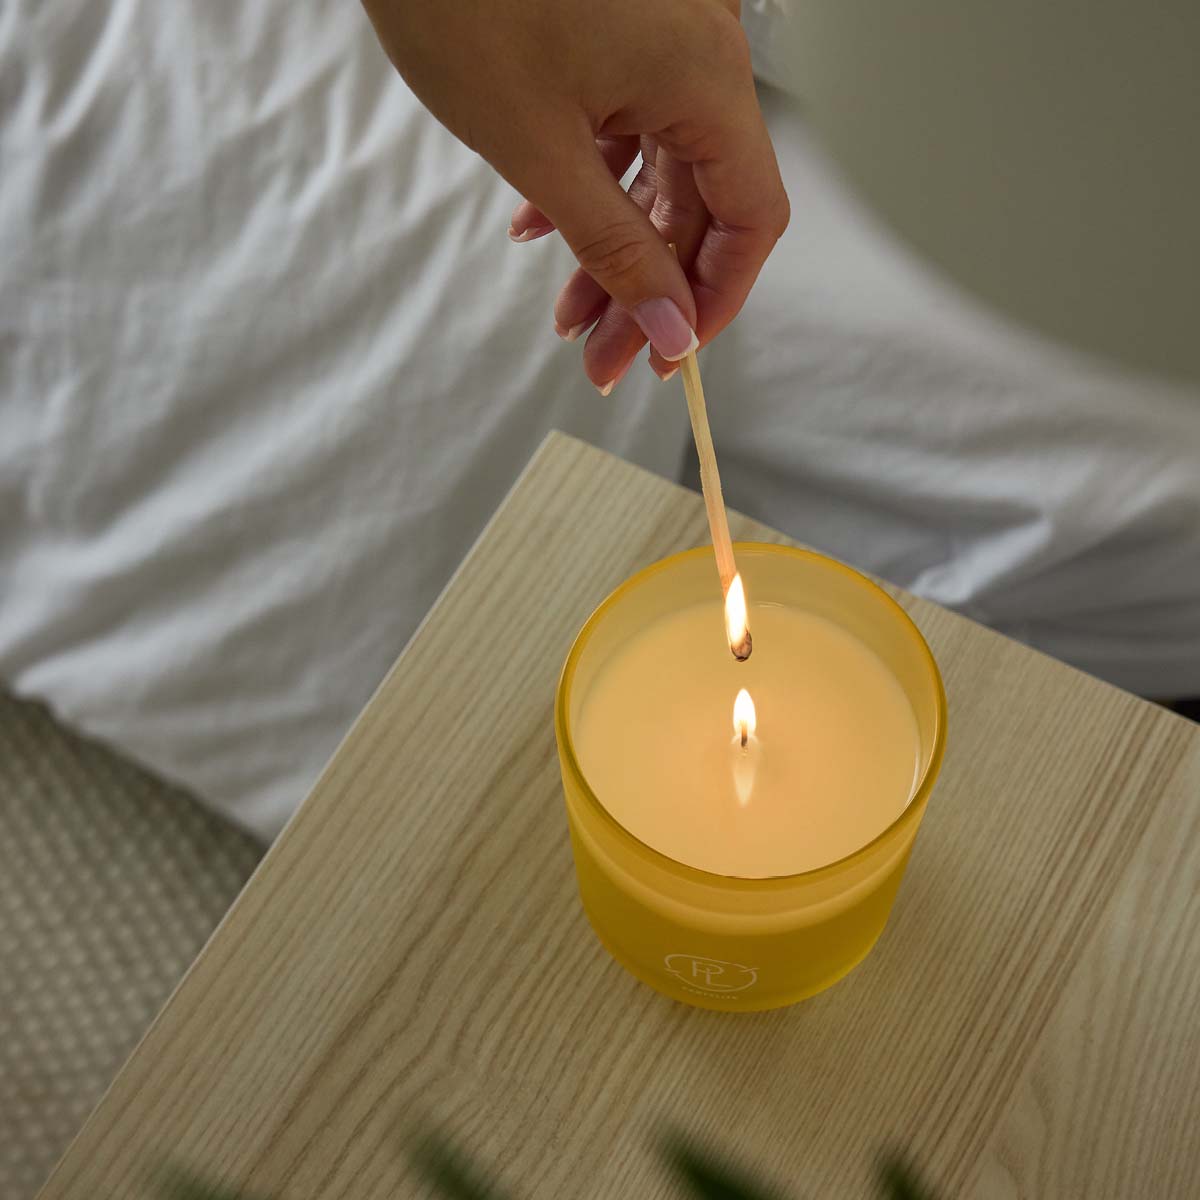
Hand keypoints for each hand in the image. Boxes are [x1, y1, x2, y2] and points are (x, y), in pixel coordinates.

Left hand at [362, 0, 788, 392]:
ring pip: (659, 177)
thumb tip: (669, 326)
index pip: (751, 217)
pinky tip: (541, 228)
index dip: (717, 297)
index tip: (671, 352)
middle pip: (701, 206)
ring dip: (616, 251)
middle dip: (650, 292)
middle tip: (603, 356)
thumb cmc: (463, 0)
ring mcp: (661, 44)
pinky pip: (625, 133)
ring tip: (566, 312)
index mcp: (704, 79)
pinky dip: (591, 189)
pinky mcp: (620, 37)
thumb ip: (614, 248)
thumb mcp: (540, 149)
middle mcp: (699, 59)